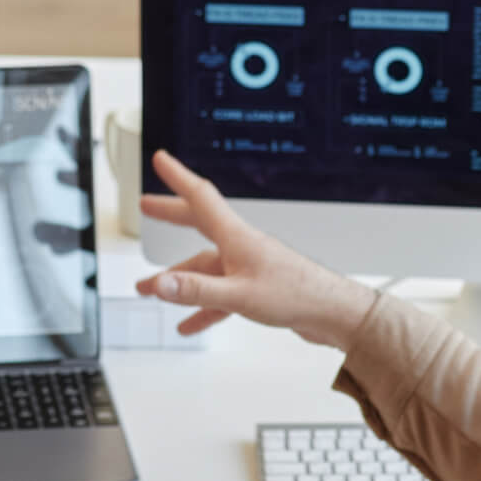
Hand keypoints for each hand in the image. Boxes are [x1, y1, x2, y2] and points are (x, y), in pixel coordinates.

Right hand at [137, 150, 377, 348]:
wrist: (332, 313)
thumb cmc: (297, 295)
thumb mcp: (239, 295)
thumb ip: (197, 290)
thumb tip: (162, 283)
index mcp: (236, 237)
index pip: (200, 197)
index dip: (178, 176)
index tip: (162, 159)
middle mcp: (241, 245)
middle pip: (198, 222)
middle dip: (170, 215)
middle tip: (148, 205)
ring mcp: (248, 266)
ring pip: (205, 267)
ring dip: (178, 279)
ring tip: (153, 290)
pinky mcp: (256, 287)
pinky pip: (220, 293)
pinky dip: (202, 306)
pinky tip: (190, 322)